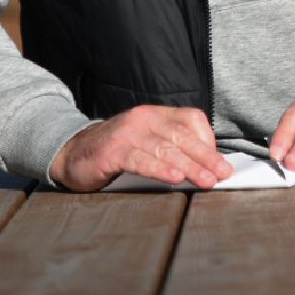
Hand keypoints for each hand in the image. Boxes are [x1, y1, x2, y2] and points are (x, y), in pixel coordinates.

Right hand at [48, 104, 233, 192]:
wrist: (73, 154)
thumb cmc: (116, 151)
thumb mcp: (147, 143)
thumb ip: (172, 148)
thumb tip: (207, 165)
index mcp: (156, 114)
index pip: (191, 120)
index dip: (209, 141)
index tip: (221, 163)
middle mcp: (144, 118)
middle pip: (182, 136)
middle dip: (206, 157)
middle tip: (222, 174)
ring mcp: (127, 133)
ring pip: (165, 149)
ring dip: (189, 166)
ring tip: (206, 180)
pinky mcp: (112, 151)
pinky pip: (140, 159)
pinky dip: (159, 169)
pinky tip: (173, 178)